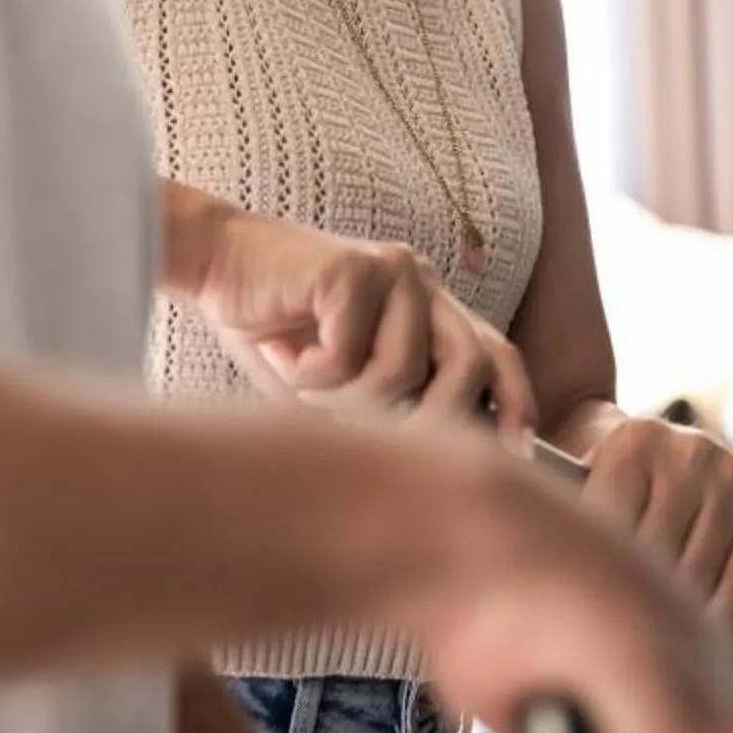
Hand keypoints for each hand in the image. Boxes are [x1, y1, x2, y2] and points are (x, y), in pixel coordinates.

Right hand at [170, 186, 535, 437]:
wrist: (216, 264)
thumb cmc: (279, 333)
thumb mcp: (345, 387)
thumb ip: (395, 410)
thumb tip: (440, 469)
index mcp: (433, 309)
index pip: (496, 355)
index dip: (514, 404)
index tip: (517, 455)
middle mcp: (425, 284)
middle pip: (469, 365)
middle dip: (426, 420)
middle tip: (370, 443)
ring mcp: (395, 271)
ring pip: (401, 371)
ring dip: (343, 398)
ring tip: (305, 383)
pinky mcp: (356, 265)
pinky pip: (349, 356)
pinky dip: (308, 376)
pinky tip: (285, 353)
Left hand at [576, 413, 732, 624]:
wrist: (654, 451)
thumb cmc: (606, 484)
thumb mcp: (576, 488)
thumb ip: (568, 524)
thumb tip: (543, 578)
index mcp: (633, 442)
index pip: (613, 529)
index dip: (599, 581)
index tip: (589, 617)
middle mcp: (688, 448)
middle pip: (659, 555)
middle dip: (636, 603)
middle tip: (622, 639)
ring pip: (702, 569)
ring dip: (681, 614)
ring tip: (659, 642)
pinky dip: (728, 605)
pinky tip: (706, 625)